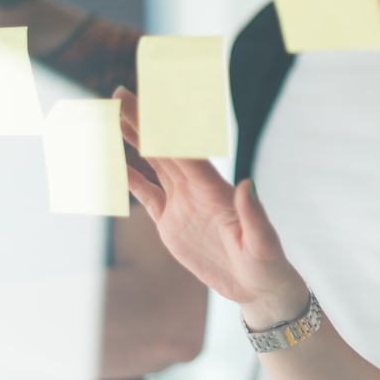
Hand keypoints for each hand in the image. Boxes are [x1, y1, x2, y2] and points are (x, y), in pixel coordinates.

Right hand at [112, 88, 308, 326]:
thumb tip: (248, 182)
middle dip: (142, 121)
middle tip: (120, 94)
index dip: (166, 127)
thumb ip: (253, 213)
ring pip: (153, 164)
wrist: (257, 286)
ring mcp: (182, 203)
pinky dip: (129, 179)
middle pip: (163, 148)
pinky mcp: (170, 223)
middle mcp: (196, 189)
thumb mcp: (263, 241)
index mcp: (215, 189)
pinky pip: (146, 195)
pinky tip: (114, 163)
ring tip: (114, 116)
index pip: (185, 152)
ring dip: (134, 140)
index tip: (150, 102)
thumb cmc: (266, 262)